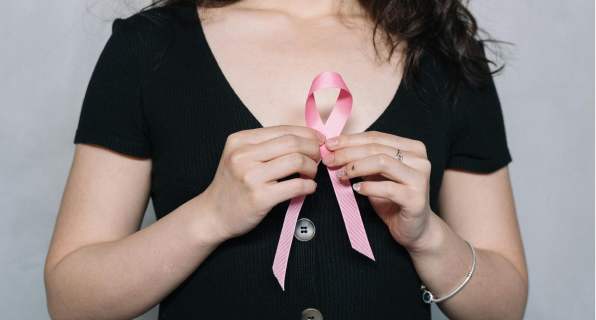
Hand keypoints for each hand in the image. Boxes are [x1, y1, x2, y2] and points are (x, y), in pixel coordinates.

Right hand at [201, 125, 325, 241]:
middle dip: (312, 148)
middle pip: (292, 143)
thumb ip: (266, 146)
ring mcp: (251, 176)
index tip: (318, 140)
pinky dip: (309, 186)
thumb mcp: (240, 156)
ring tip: (311, 173)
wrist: (212, 214)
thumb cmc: (232, 185)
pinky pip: (295, 186)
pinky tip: (309, 187)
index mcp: (239, 140)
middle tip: (317, 158)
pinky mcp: (260, 197)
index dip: (306, 134)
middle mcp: (243, 155)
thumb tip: (305, 138)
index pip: (282, 130)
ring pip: (296, 161)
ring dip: (312, 167)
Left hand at [321, 131, 433, 250]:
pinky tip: (356, 188)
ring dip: (356, 167)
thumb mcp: (377, 176)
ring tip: (340, 174)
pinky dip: (368, 187)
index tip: (330, 144)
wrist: (415, 229)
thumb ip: (363, 161)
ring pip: (382, 162)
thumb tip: (335, 149)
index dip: (350, 139)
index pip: (376, 137)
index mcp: (412, 148)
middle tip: (329, 160)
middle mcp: (420, 160)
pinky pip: (388, 188)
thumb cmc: (393, 201)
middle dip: (348, 153)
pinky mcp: (416, 199)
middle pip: (376, 148)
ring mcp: (420, 179)